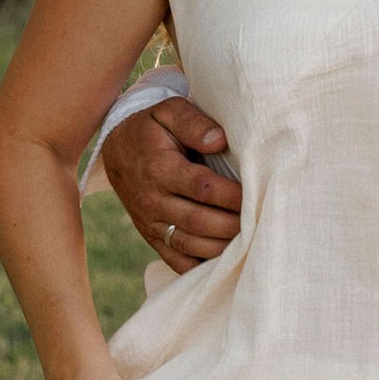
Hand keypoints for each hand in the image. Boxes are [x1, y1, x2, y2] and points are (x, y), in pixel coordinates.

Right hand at [103, 93, 240, 265]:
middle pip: (199, 221)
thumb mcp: (169, 112)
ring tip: (251, 240)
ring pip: (190, 245)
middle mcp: (152, 200)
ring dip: (222, 247)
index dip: (231, 195)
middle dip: (233, 224)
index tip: (256, 193)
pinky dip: (202, 266)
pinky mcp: (152, 238)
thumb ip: (194, 122)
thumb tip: (219, 140)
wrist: (117, 151)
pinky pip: (177, 261)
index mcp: (159, 168)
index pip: (202, 187)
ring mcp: (150, 223)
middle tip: (261, 221)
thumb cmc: (153, 129)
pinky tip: (227, 261)